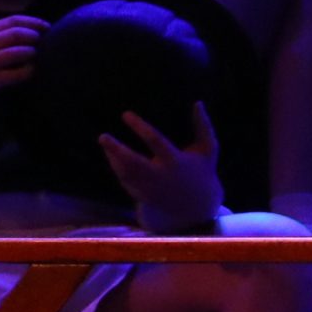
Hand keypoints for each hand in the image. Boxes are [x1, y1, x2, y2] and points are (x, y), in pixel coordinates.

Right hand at [0, 14, 45, 113]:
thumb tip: (27, 33)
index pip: (12, 20)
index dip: (33, 22)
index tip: (46, 26)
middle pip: (16, 33)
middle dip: (35, 35)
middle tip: (46, 40)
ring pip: (17, 52)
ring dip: (32, 52)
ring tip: (37, 55)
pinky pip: (16, 74)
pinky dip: (27, 71)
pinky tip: (31, 71)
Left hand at [99, 104, 224, 235]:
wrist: (200, 208)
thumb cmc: (203, 172)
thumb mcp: (208, 149)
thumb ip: (204, 126)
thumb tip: (198, 102)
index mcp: (175, 162)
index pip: (155, 141)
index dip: (139, 127)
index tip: (125, 114)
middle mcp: (161, 176)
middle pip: (133, 163)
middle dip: (116, 150)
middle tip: (102, 136)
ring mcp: (150, 189)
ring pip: (126, 174)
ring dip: (113, 158)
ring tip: (106, 142)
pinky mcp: (144, 198)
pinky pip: (126, 183)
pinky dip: (118, 170)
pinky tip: (112, 156)